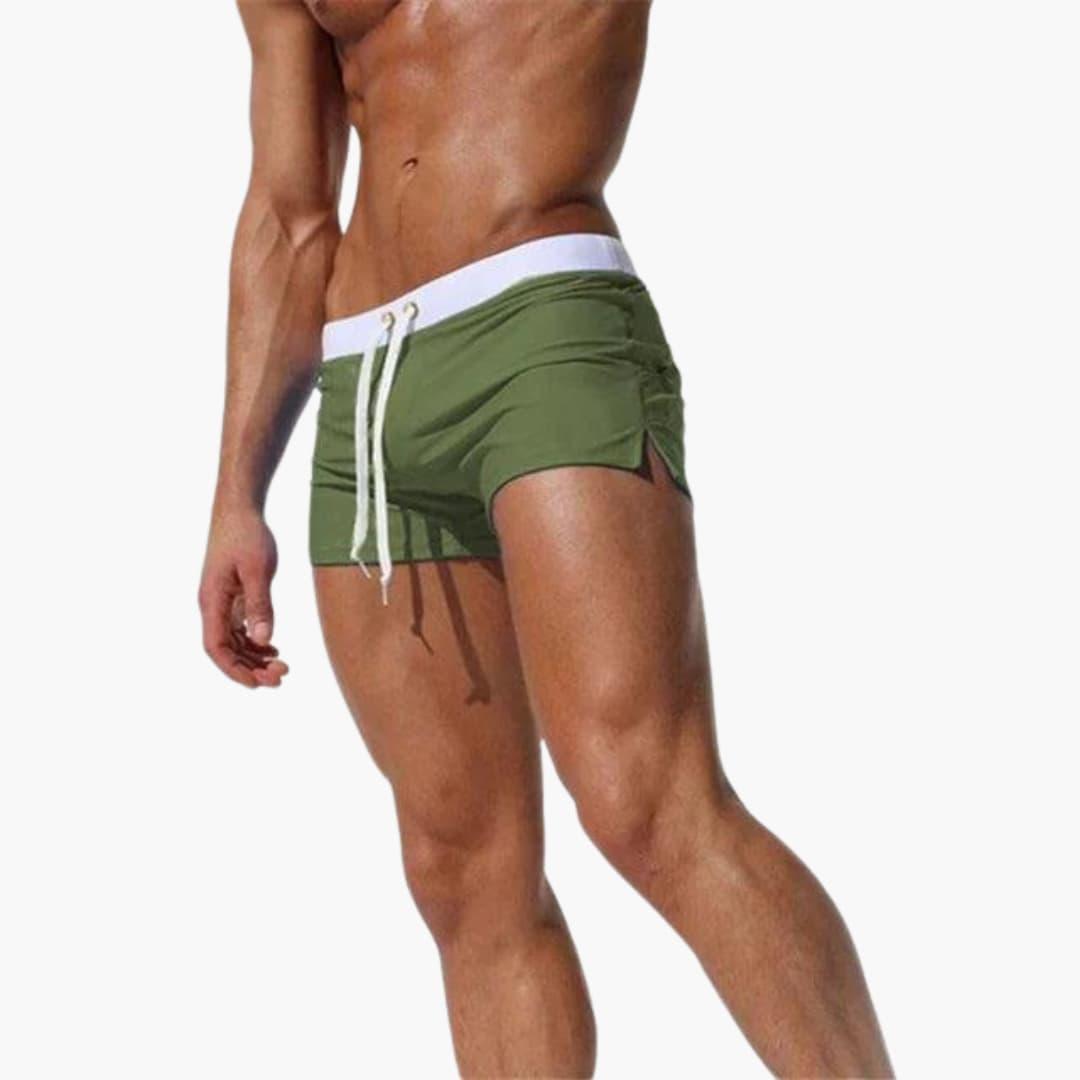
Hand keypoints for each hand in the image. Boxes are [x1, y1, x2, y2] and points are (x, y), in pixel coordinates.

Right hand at [199, 508, 288, 687]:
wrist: (240, 509)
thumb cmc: (247, 535)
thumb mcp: (258, 570)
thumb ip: (260, 605)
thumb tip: (263, 640)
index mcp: (212, 601)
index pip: (217, 648)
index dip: (234, 670)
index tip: (258, 683)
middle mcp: (212, 605)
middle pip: (226, 649)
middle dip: (250, 668)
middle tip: (282, 675)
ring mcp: (221, 601)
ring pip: (234, 641)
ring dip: (254, 657)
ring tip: (282, 666)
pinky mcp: (231, 595)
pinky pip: (239, 628)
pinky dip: (254, 642)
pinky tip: (273, 649)